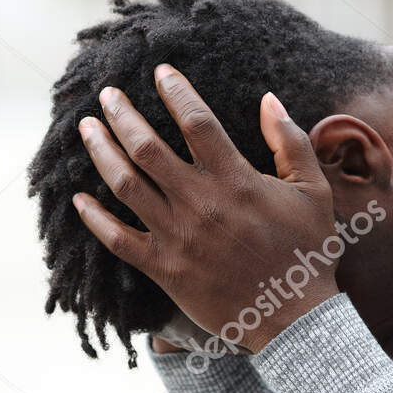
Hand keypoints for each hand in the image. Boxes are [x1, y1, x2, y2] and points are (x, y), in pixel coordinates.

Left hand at [73, 66, 341, 353]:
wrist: (296, 321)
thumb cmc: (308, 255)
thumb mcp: (313, 192)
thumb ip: (290, 143)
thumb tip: (269, 100)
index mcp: (236, 179)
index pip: (196, 121)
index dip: (175, 91)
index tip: (160, 72)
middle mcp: (200, 203)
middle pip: (147, 147)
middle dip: (123, 114)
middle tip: (107, 93)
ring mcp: (177, 236)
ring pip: (125, 185)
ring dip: (101, 152)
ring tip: (88, 129)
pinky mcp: (164, 269)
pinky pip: (118, 239)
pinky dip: (95, 218)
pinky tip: (79, 199)